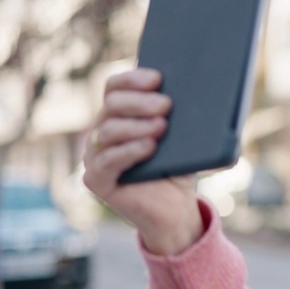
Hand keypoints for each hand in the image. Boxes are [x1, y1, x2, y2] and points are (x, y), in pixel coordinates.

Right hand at [83, 68, 202, 254]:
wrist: (177, 210)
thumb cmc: (178, 168)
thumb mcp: (182, 138)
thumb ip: (180, 116)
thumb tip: (194, 92)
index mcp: (118, 115)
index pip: (115, 87)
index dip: (133, 79)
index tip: (158, 78)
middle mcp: (101, 132)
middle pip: (111, 104)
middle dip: (139, 102)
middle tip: (166, 105)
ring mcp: (95, 156)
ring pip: (107, 131)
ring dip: (137, 126)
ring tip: (162, 127)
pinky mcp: (96, 180)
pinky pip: (106, 161)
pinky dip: (129, 151)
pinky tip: (149, 147)